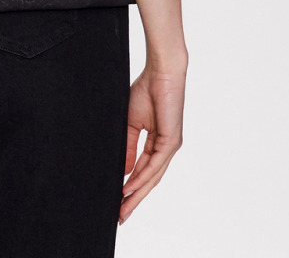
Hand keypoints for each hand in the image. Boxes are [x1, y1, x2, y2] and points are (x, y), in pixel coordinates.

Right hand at [119, 61, 186, 224]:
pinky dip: (142, 177)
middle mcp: (165, 148)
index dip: (131, 187)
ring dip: (137, 194)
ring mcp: (170, 146)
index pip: (143, 171)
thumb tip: (123, 170)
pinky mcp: (170, 141)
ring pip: (152, 177)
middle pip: (149, 180)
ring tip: (123, 207)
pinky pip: (154, 164)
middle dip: (134, 199)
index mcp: (157, 143)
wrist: (160, 73)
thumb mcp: (132, 123)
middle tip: (120, 215)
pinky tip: (130, 187)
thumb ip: (128, 146)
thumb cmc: (147, 90)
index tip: (118, 202)